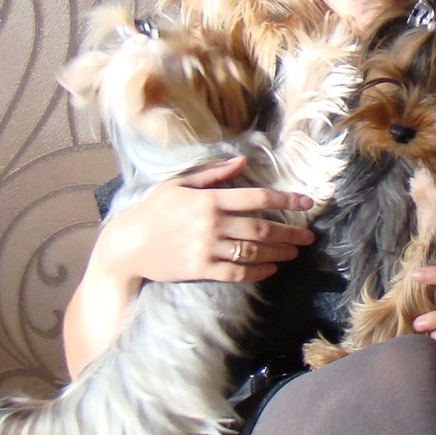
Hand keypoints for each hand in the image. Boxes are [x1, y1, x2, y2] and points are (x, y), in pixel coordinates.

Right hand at [98, 156, 315, 286]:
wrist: (126, 245)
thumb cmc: (152, 210)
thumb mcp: (179, 184)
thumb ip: (212, 173)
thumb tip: (241, 161)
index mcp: (209, 199)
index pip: (257, 197)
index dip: (286, 199)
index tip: (307, 202)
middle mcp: (212, 224)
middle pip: (261, 228)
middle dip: (289, 232)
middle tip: (309, 237)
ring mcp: (206, 249)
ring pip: (253, 251)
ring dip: (278, 252)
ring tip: (294, 252)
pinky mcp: (200, 269)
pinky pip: (236, 273)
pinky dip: (258, 272)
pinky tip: (271, 269)